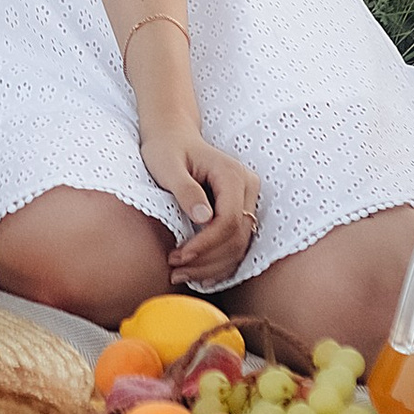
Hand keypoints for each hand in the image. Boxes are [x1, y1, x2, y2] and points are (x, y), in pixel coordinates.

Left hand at [139, 126, 261, 286]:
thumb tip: (203, 217)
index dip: (206, 244)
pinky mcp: (241, 212)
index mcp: (233, 174)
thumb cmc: (166, 149)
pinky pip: (237, 244)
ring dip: (212, 267)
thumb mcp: (167, 165)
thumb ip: (185, 189)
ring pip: (240, 245)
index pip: (229, 220)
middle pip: (238, 237)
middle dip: (207, 260)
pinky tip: (199, 277)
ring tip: (180, 276)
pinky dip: (220, 264)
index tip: (178, 256)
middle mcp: (248, 188)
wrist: (174, 137)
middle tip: (175, 272)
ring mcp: (248, 201)